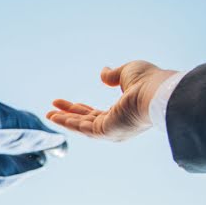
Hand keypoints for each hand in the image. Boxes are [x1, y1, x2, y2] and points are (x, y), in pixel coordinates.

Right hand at [46, 61, 176, 141]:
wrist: (157, 92)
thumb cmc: (148, 81)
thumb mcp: (128, 72)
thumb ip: (113, 75)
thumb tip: (103, 72)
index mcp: (123, 113)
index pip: (97, 113)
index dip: (80, 108)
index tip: (67, 103)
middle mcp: (117, 125)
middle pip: (87, 121)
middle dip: (68, 115)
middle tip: (52, 110)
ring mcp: (112, 130)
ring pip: (83, 126)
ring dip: (65, 120)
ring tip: (48, 115)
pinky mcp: (107, 132)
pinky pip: (84, 128)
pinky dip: (69, 123)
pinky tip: (56, 117)